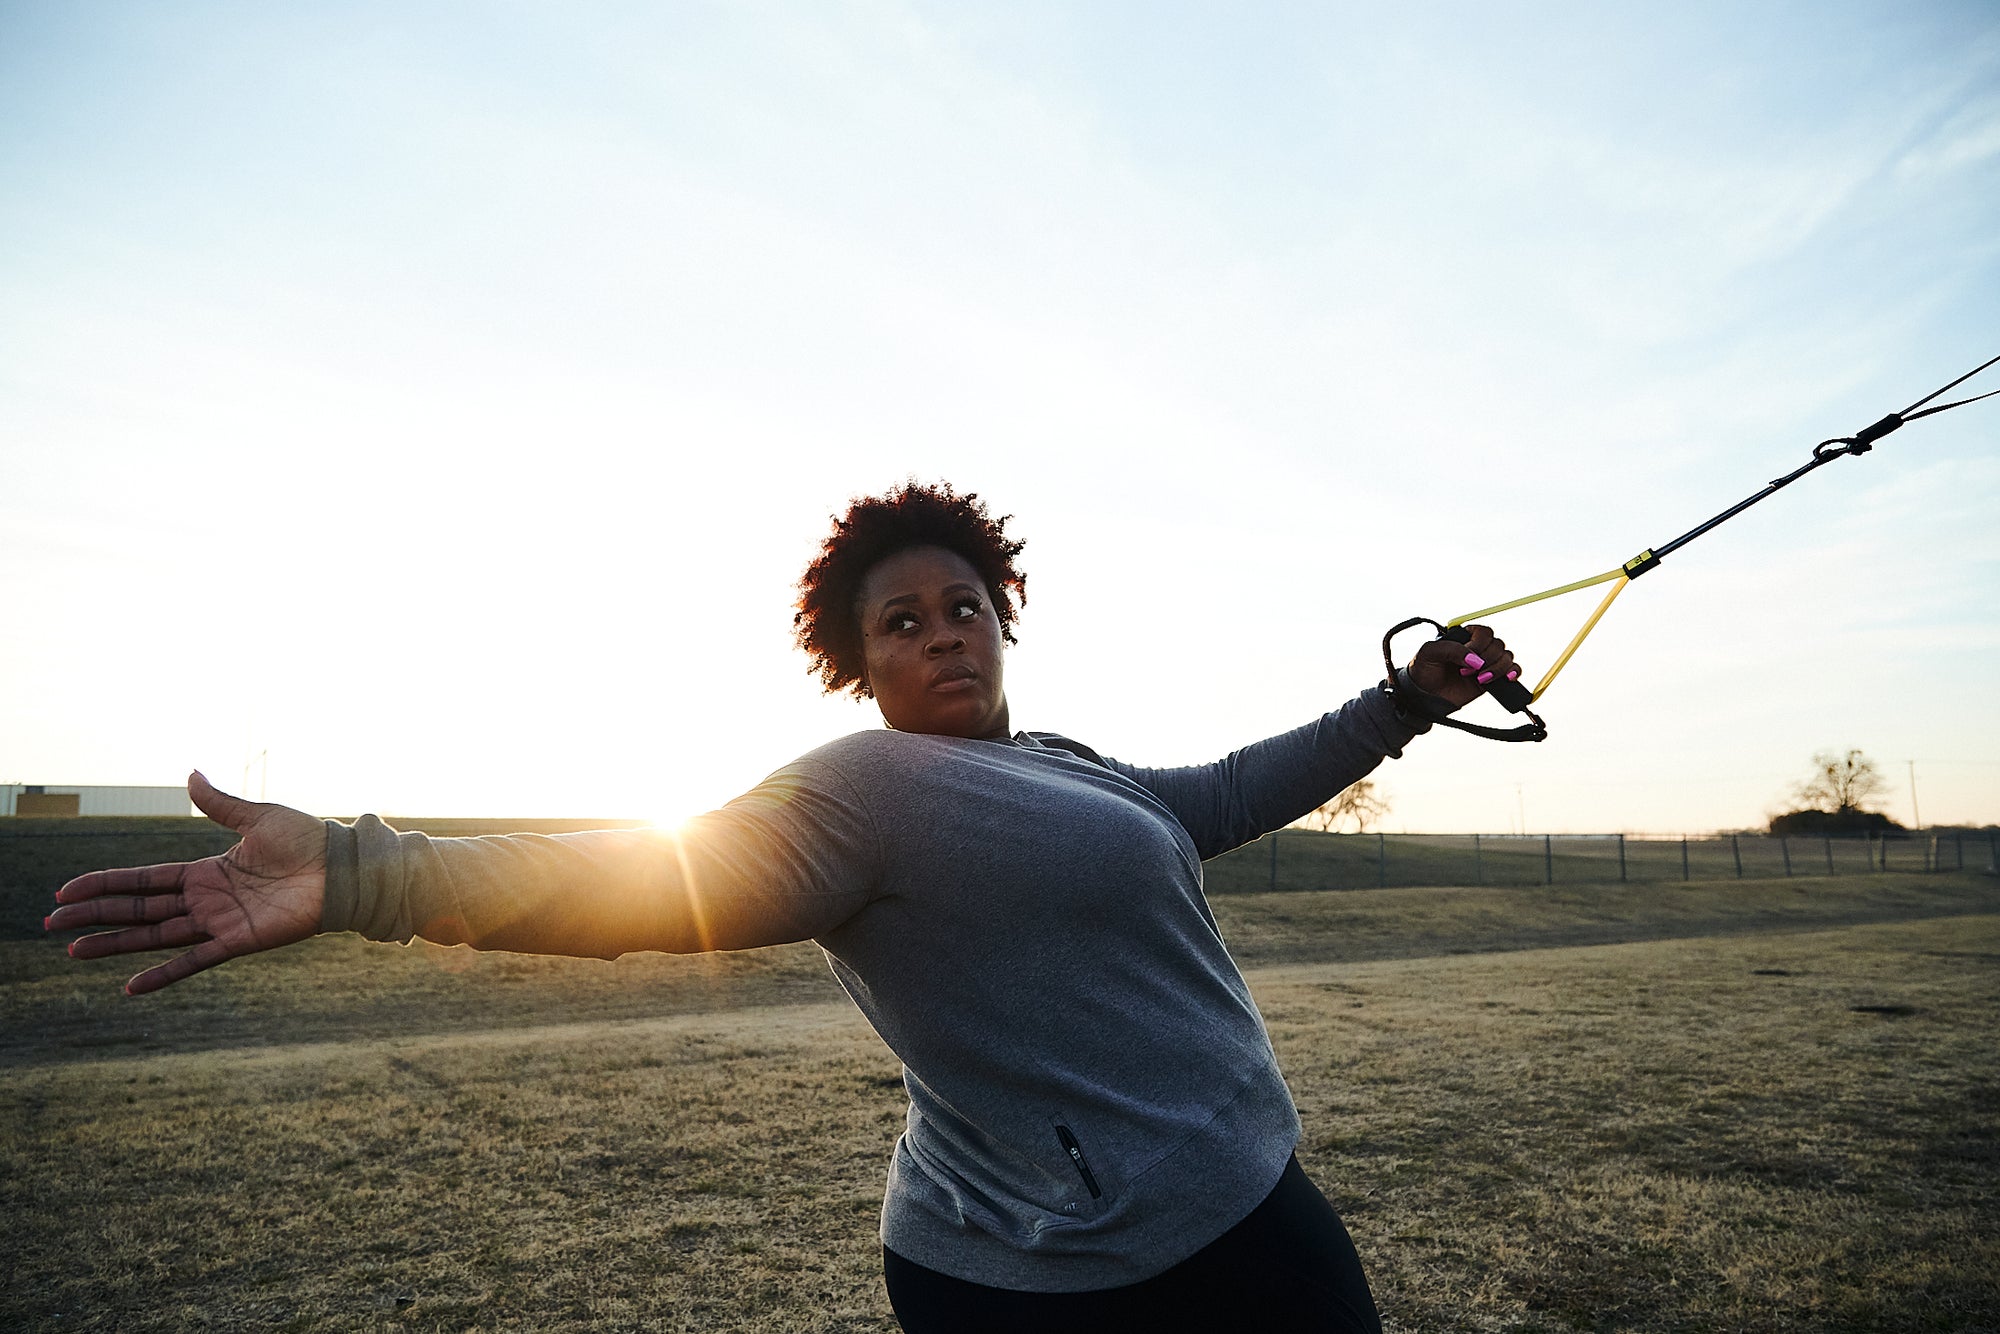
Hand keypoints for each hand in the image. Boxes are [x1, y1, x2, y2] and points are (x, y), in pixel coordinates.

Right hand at [46, 772, 325, 994]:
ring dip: (115, 944)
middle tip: (52, 925)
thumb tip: (190, 774)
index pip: (143, 879)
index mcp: (206, 871)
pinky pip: (194, 960)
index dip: (104, 884)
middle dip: (96, 916)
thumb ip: (220, 804)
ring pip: (155, 935)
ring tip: (74, 950)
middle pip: (138, 909)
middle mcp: (206, 899)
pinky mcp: (240, 940)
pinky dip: (163, 974)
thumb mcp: (257, 817)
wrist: (344, 867)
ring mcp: (220, 922)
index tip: (66, 893)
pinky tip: (130, 986)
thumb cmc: (309, 840)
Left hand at [1406, 623, 1519, 710]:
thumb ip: (1451, 649)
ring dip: (1497, 668)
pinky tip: (1506, 678)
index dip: (1479, 644)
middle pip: (1498, 644)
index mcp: (1463, 637)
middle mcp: (1477, 649)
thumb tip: (1475, 659)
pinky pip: (1513, 670)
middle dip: (1485, 659)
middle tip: (1466, 672)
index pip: (1483, 632)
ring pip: (1506, 657)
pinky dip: (1513, 672)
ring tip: (1480, 679)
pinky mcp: (1491, 679)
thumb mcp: (1429, 652)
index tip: (1466, 659)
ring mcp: (1485, 664)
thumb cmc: (1423, 671)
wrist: (1423, 697)